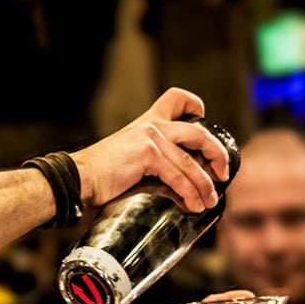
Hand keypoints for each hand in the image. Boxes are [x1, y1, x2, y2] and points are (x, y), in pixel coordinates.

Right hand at [71, 87, 229, 212]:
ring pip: (191, 161)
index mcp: (148, 123)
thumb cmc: (105, 178)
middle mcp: (152, 125)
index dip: (195, 105)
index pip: (176, 98)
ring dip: (205, 185)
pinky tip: (193, 205)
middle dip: (217, 154)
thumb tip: (187, 194)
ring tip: (209, 202)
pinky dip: (189, 193)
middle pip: (198, 131)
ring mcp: (151, 137)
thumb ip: (165, 175)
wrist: (80, 180)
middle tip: (223, 174)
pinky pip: (178, 175)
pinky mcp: (148, 153)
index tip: (204, 119)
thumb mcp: (140, 170)